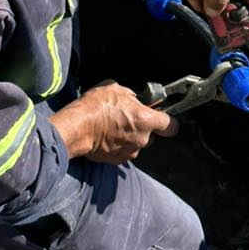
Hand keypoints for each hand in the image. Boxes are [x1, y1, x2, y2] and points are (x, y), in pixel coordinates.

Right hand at [50, 81, 177, 162]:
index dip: (167, 121)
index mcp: (146, 120)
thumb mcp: (116, 88)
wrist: (76, 128)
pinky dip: (117, 145)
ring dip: (129, 137)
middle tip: (127, 117)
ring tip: (112, 127)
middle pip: (151, 135)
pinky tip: (105, 136)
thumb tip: (134, 100)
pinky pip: (123, 151)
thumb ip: (132, 96)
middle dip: (142, 127)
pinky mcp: (117, 161)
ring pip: (136, 144)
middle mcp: (142, 139)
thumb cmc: (95, 106)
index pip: (171, 126)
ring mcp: (130, 152)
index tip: (160, 116)